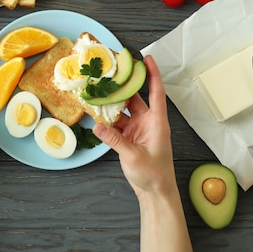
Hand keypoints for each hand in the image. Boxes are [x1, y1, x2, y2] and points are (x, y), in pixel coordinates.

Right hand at [93, 55, 175, 196]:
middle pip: (134, 98)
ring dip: (111, 104)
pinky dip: (107, 120)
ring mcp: (138, 130)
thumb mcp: (134, 156)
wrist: (155, 193)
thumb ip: (115, 140)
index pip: (156, 92)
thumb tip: (97, 126)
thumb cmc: (154, 175)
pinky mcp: (129, 138)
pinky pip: (116, 124)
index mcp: (157, 122)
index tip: (146, 58)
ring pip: (123, 111)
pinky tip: (96, 116)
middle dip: (123, 86)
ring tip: (97, 93)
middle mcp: (148, 122)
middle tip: (110, 73)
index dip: (152, 74)